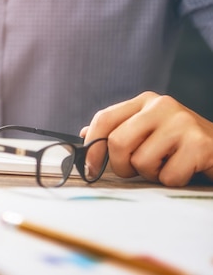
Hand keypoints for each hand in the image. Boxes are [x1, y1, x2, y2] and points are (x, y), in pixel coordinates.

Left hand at [81, 91, 212, 185]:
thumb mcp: (149, 132)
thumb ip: (119, 131)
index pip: (104, 119)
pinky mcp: (199, 144)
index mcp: (145, 101)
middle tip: (136, 171)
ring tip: (167, 165)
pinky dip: (172, 181)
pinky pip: (167, 176)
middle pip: (117, 142)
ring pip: (141, 162)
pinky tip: (185, 170)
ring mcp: (182, 122)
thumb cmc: (181, 145)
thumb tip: (84, 134)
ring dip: (151, 174)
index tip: (89, 167)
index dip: (91, 146)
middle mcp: (162, 105)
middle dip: (121, 166)